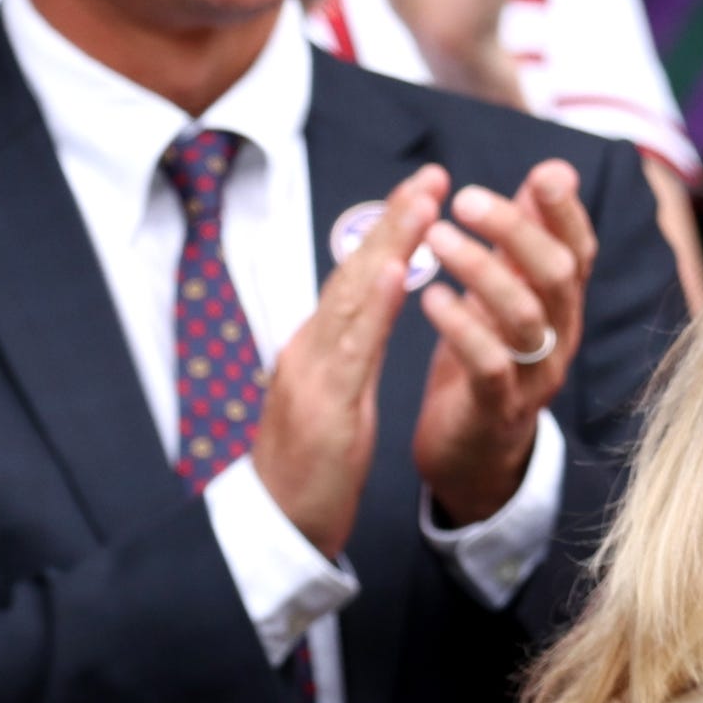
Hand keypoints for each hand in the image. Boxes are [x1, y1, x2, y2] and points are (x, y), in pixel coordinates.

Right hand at [255, 167, 449, 557]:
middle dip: (393, 221)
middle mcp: (308, 351)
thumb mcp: (335, 403)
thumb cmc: (306, 472)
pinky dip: (374, 303)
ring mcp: (311, 374)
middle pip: (352, 274)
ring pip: (352, 297)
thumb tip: (370, 316)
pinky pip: (353, 346)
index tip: (422, 193)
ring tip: (421, 202)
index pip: (356, 282)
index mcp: (315, 351)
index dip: (388, 234)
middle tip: (429, 175)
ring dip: (388, 244)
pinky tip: (396, 270)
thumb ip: (349, 356)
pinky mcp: (322, 405)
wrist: (274, 527)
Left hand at [413, 161, 596, 524]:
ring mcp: (533, 375)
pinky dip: (462, 328)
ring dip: (480, 270)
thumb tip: (551, 172)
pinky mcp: (498, 408)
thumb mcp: (505, 292)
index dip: (566, 212)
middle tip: (465, 198)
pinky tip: (431, 298)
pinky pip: (489, 364)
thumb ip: (523, 239)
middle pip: (555, 274)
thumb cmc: (484, 357)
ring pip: (524, 315)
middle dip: (515, 230)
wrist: (470, 450)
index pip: (577, 249)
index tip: (545, 172)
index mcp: (559, 304)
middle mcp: (558, 335)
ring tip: (436, 238)